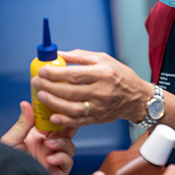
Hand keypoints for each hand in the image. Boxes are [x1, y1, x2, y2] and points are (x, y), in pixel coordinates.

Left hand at [0, 101, 77, 174]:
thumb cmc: (6, 162)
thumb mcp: (12, 140)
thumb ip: (22, 123)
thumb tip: (26, 105)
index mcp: (38, 136)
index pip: (54, 122)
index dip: (58, 114)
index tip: (58, 108)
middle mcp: (48, 145)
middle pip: (67, 132)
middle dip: (67, 126)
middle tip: (63, 122)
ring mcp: (54, 157)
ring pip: (70, 146)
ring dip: (62, 143)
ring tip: (49, 144)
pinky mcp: (57, 170)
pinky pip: (68, 162)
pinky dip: (62, 158)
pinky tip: (49, 159)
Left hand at [30, 49, 152, 127]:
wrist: (137, 98)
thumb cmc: (120, 76)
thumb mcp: (103, 59)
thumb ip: (80, 57)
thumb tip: (58, 54)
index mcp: (102, 73)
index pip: (75, 74)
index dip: (55, 73)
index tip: (42, 71)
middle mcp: (101, 91)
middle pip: (70, 91)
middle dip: (49, 87)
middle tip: (37, 83)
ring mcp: (100, 107)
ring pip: (72, 108)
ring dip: (53, 103)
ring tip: (41, 96)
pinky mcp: (98, 119)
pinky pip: (78, 121)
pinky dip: (64, 120)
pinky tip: (53, 115)